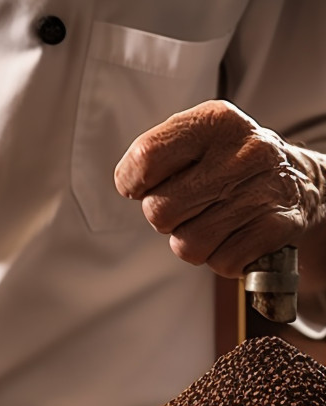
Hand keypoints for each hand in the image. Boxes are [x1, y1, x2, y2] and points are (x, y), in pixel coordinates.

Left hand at [114, 100, 325, 277]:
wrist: (298, 180)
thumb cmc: (229, 165)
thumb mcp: (194, 142)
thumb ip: (154, 158)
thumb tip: (131, 186)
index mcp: (214, 122)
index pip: (144, 158)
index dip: (133, 183)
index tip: (144, 187)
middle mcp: (243, 151)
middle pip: (159, 210)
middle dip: (165, 218)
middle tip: (191, 205)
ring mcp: (263, 189)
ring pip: (187, 244)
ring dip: (192, 241)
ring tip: (215, 219)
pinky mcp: (277, 226)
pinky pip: (220, 261)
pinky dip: (222, 257)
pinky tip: (237, 233)